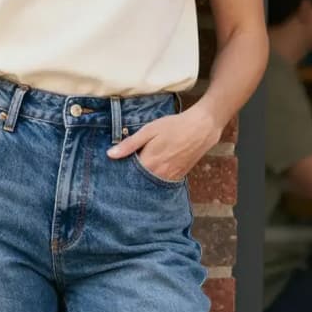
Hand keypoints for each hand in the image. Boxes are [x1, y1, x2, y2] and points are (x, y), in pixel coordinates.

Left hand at [106, 104, 220, 182]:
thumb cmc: (174, 126)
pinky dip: (155, 181)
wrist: (202, 128)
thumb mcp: (149, 130)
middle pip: (138, 182)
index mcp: (148, 163)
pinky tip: (152, 173)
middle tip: (122, 172)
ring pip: (150, 185)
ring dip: (143, 181)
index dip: (120, 172)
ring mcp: (170, 178)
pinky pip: (162, 184)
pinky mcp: (178, 177)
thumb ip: (130, 144)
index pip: (127, 175)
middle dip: (130, 178)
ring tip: (137, 173)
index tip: (113, 170)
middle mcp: (159, 175)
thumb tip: (110, 154)